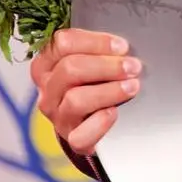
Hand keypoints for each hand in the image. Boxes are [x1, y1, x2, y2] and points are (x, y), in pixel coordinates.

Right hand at [30, 29, 139, 154]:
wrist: (92, 124)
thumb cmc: (95, 84)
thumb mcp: (92, 61)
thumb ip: (100, 49)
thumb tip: (123, 45)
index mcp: (48, 64)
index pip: (62, 43)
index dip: (95, 42)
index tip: (122, 46)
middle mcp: (49, 90)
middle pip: (70, 69)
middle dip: (106, 65)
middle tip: (133, 66)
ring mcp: (58, 116)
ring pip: (75, 99)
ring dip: (109, 91)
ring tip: (132, 86)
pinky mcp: (72, 139)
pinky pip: (81, 134)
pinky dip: (101, 122)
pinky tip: (115, 113)